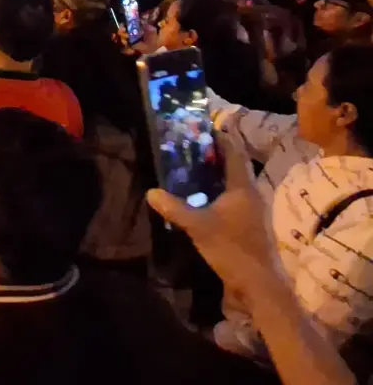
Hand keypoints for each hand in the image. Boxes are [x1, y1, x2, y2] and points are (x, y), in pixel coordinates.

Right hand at [146, 133, 277, 297]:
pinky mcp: (250, 223)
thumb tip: (151, 192)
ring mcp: (253, 210)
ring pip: (234, 183)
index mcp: (242, 187)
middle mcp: (251, 194)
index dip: (221, 137)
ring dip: (216, 174)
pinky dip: (218, 191)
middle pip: (234, 166)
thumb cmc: (232, 248)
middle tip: (190, 146)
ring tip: (192, 168)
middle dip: (214, 154)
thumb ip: (175, 208)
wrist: (259, 283)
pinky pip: (233, 198)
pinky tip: (202, 197)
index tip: (205, 126)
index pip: (234, 152)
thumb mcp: (198, 227)